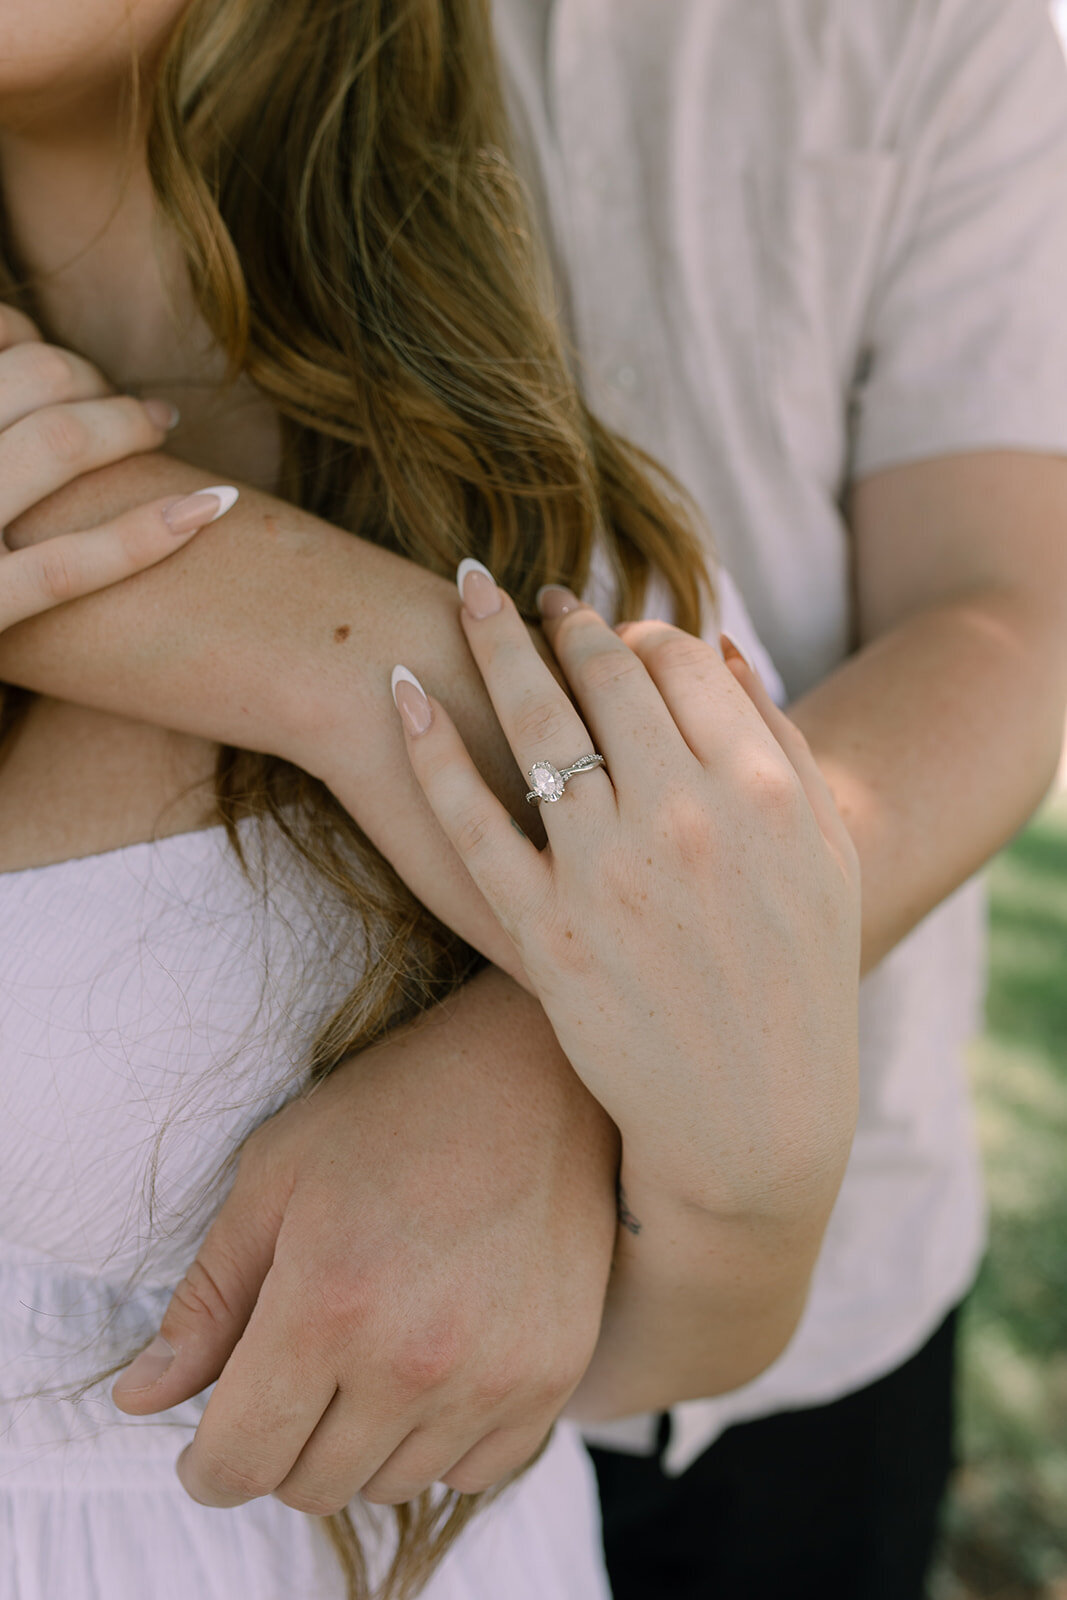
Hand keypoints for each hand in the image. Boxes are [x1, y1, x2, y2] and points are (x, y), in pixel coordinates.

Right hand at [0, 304, 233, 616]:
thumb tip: (11, 349)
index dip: (25, 340)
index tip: (63, 371)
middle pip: (31, 375)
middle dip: (88, 376)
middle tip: (126, 404)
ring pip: (57, 444)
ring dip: (128, 422)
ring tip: (161, 423)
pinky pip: (67, 566)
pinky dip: (148, 533)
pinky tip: (208, 509)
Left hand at [112, 966, 618, 1511]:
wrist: (535, 1073)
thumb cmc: (394, 1110)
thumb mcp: (274, 1177)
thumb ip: (209, 1299)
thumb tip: (141, 1401)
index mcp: (327, 1304)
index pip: (240, 1461)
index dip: (208, 1465)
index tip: (209, 1443)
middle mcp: (412, 1360)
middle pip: (310, 1485)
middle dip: (282, 1444)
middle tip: (295, 1372)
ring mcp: (493, 1376)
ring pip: (389, 1485)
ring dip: (361, 1443)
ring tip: (370, 1355)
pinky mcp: (551, 1377)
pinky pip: (472, 1471)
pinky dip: (439, 1441)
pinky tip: (434, 1368)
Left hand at [393, 568, 859, 1215]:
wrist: (754, 1118)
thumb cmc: (799, 980)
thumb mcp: (824, 852)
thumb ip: (780, 741)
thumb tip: (718, 645)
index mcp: (762, 789)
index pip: (680, 661)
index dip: (637, 629)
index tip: (608, 626)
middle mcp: (685, 816)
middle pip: (605, 674)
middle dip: (564, 620)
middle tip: (532, 596)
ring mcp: (608, 873)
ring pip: (536, 724)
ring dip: (493, 642)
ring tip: (468, 593)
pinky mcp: (545, 932)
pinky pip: (472, 821)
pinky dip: (430, 751)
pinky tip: (402, 693)